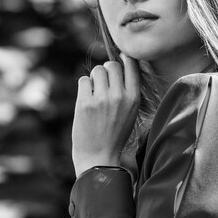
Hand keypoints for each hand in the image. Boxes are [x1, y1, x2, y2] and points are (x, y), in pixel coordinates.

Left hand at [71, 54, 139, 176]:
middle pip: (112, 65)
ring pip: (97, 70)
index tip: (119, 63)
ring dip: (94, 78)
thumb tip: (121, 62)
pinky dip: (84, 87)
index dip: (123, 60)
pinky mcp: (84, 103)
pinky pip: (83, 80)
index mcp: (134, 98)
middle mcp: (119, 96)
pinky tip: (86, 99)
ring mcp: (101, 99)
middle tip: (103, 84)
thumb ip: (128, 90)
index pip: (131, 64)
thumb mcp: (131, 112)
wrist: (99, 157)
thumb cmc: (115, 134)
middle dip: (106, 71)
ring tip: (95, 92)